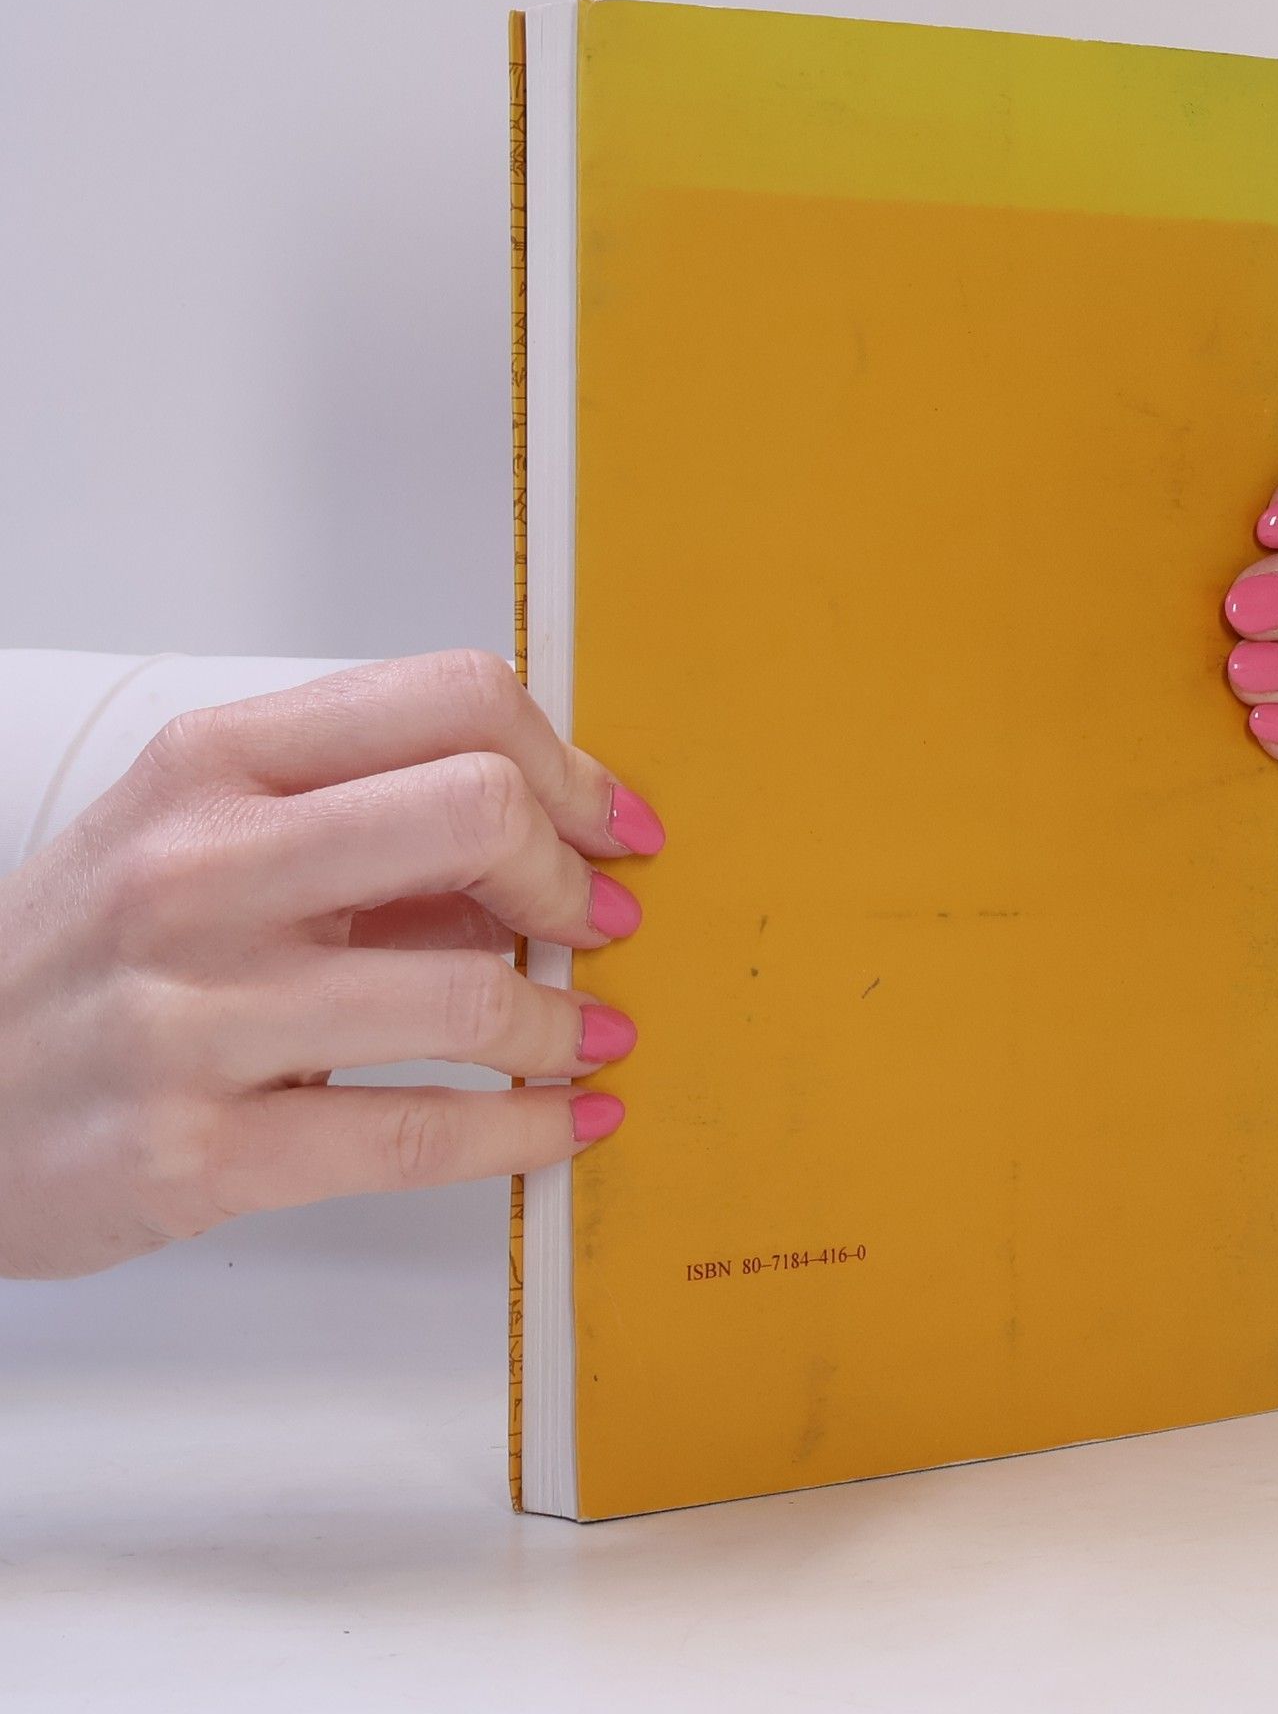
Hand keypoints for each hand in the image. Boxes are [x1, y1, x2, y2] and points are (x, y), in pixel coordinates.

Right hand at [0, 651, 663, 1278]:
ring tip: (592, 1035)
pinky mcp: (201, 1151)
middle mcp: (200, 869)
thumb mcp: (200, 842)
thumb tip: (549, 848)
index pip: (450, 699)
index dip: (569, 763)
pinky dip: (529, 1130)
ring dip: (568, 1023)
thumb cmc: (92, 961)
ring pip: (468, 993)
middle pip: (477, 811)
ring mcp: (193, 1014)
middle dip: (572, 877)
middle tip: (601, 922)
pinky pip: (418, 1135)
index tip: (611, 824)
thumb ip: (365, 827)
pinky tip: (571, 1121)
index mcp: (213, 765)